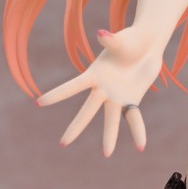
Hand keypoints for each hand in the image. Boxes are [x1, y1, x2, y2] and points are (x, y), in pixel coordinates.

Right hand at [35, 25, 162, 155]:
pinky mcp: (131, 99)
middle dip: (76, 127)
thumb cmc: (130, 39)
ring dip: (110, 136)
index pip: (72, 86)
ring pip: (111, 119)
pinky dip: (138, 131)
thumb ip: (111, 40)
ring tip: (107, 154)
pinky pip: (134, 118)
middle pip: (88, 111)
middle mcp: (102, 89)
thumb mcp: (120, 40)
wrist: (148, 44)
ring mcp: (116, 96)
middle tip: (63, 143)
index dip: (57, 94)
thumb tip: (102, 34)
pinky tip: (141, 146)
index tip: (39, 103)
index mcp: (94, 74)